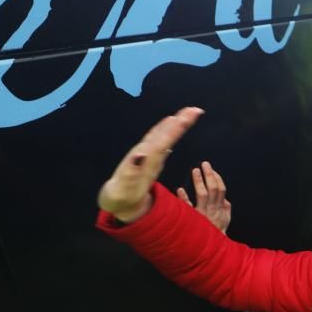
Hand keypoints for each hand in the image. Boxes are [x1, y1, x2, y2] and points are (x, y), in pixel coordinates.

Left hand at [98, 107, 203, 222]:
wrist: (116, 201)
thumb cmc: (120, 197)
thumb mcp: (123, 188)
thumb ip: (130, 171)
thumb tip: (140, 154)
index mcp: (143, 159)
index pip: (161, 141)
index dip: (173, 129)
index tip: (185, 117)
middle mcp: (145, 153)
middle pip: (163, 134)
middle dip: (179, 121)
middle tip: (195, 110)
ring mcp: (147, 155)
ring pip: (162, 135)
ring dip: (175, 123)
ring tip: (187, 113)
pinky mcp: (150, 159)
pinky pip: (160, 141)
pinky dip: (167, 131)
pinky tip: (172, 125)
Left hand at [177, 161, 231, 232]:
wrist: (212, 249)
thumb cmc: (218, 234)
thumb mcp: (226, 221)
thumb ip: (226, 209)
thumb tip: (226, 200)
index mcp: (220, 208)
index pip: (221, 190)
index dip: (217, 178)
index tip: (212, 170)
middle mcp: (213, 209)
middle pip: (214, 189)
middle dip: (210, 175)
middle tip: (205, 164)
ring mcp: (203, 214)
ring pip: (203, 195)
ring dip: (199, 181)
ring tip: (195, 170)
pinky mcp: (193, 219)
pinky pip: (188, 208)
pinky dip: (184, 198)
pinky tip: (180, 190)